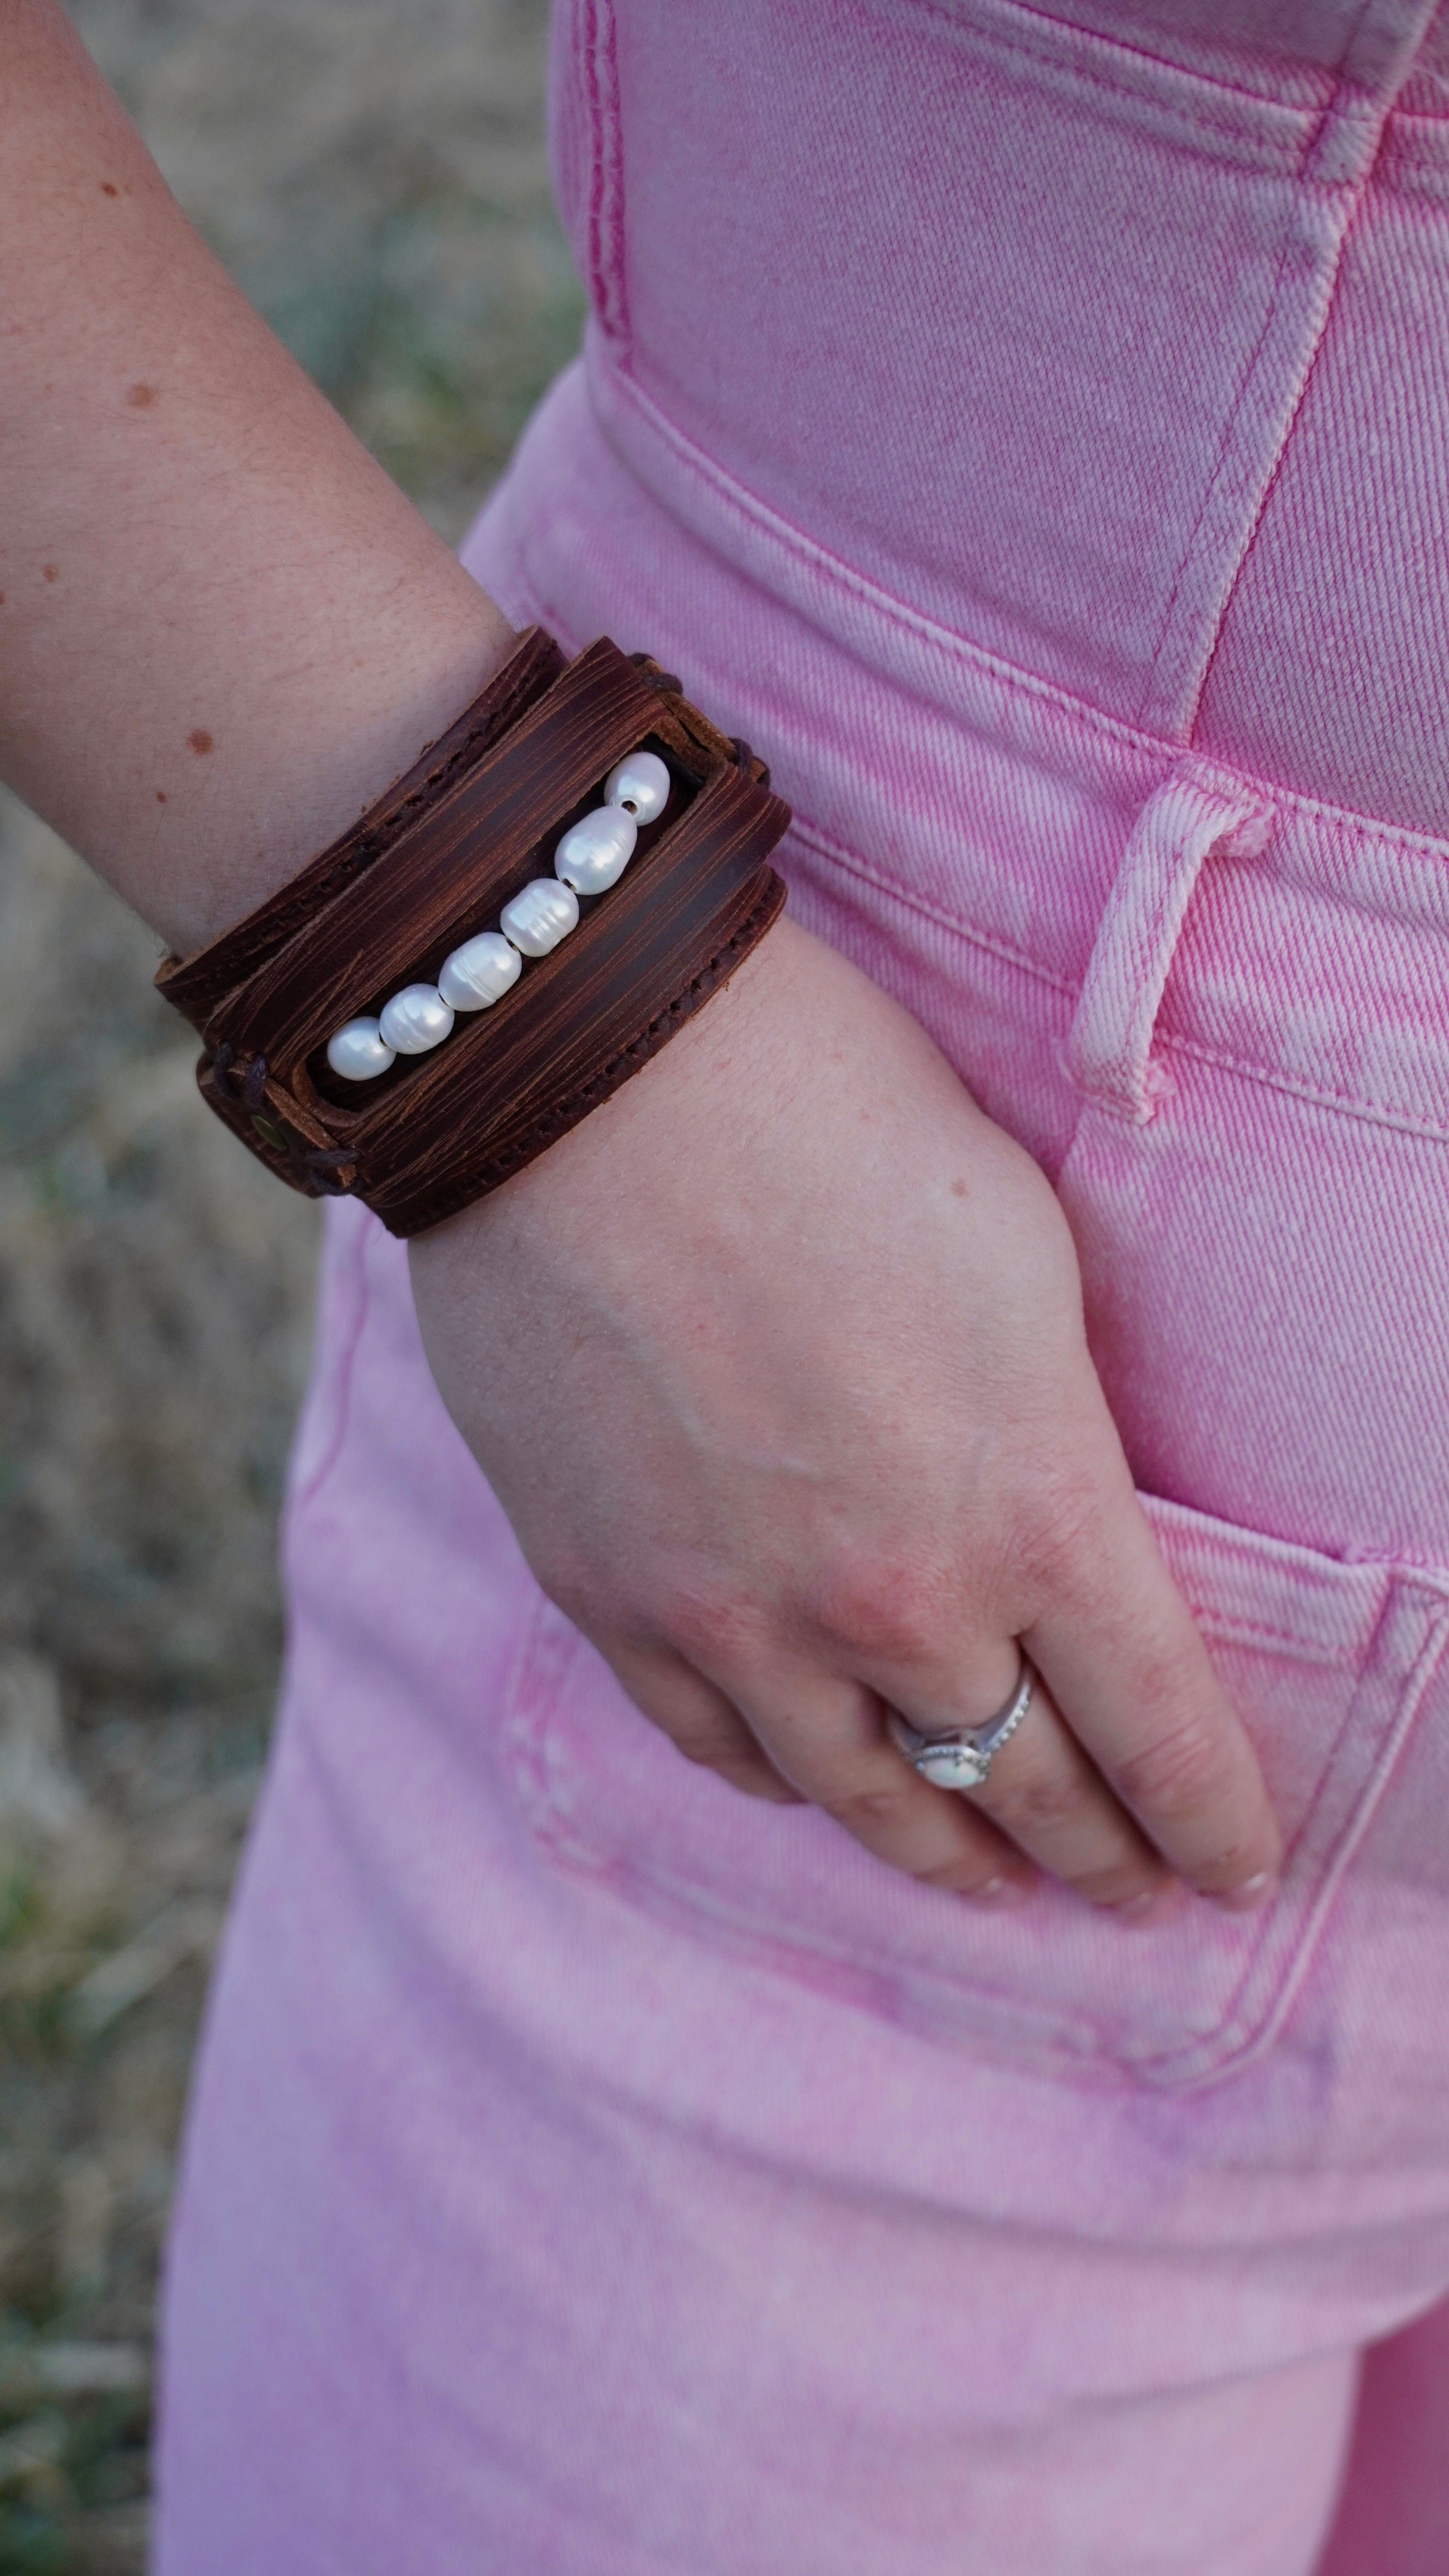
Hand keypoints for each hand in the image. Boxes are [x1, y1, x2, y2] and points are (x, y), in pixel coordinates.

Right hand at [410, 917, 1280, 1916]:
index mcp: (1029, 1507)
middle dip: (1096, 1854)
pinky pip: (715, 1744)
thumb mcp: (1022, 1261)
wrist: (588, 1083)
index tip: (1234, 1869)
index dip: (1209, 1819)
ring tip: (989, 1880)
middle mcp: (892, 1601)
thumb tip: (1049, 1517)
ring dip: (944, 1853)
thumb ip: (1049, 1427)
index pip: (1155, 1725)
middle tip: (1129, 1892)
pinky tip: (817, 1788)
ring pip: (863, 1795)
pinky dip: (786, 1781)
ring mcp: (735, 1617)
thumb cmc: (833, 1120)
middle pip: (1019, 1782)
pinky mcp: (610, 1597)